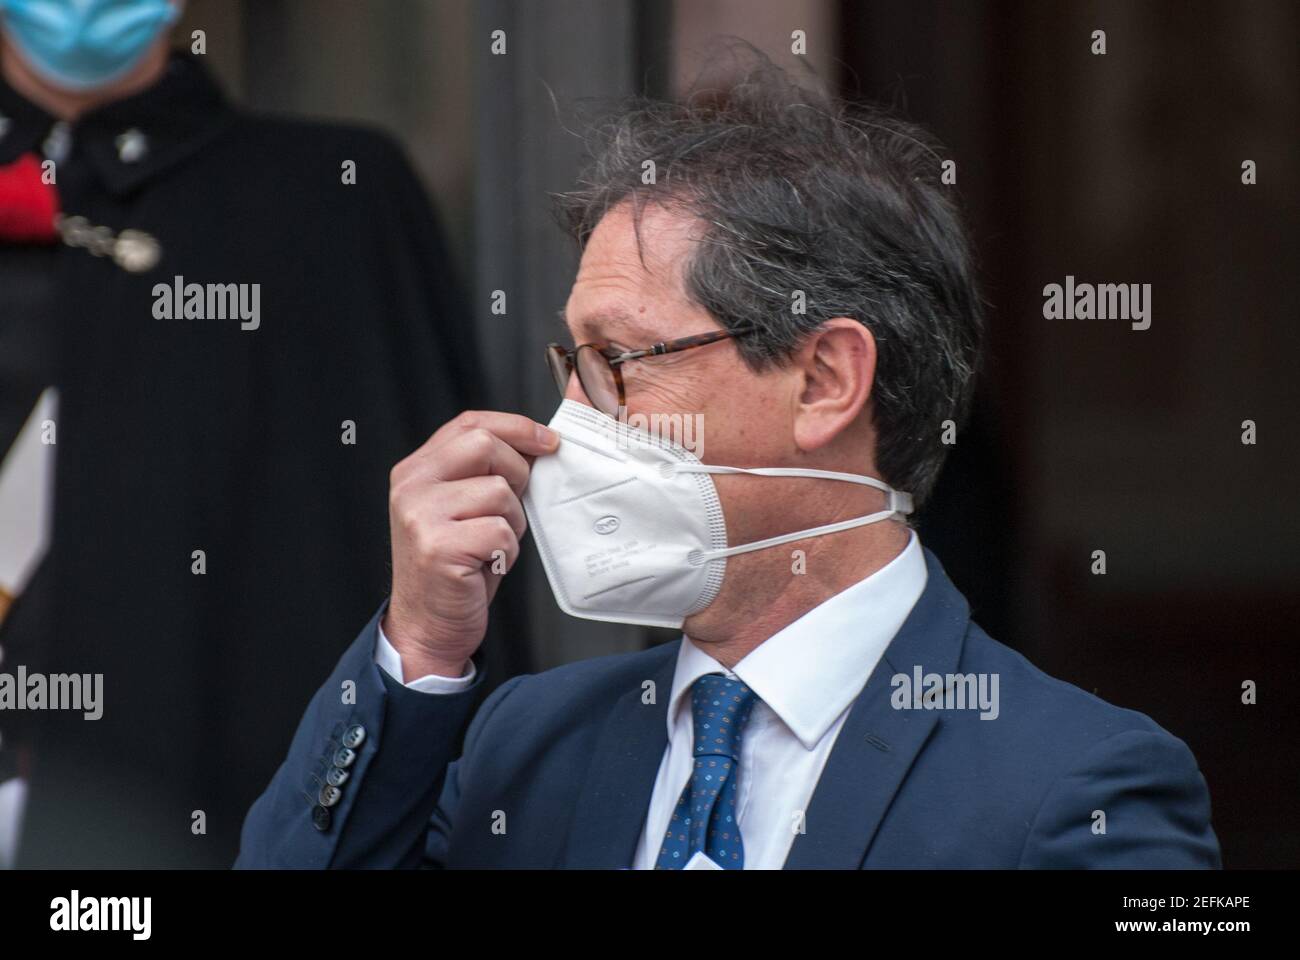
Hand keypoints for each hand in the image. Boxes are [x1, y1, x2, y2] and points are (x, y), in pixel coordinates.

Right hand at [382, 410, 558, 680]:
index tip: (548, 441)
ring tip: (492, 545)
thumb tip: (537, 444)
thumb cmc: (453, 568)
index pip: (470, 424)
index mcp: (416, 471)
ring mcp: (422, 516)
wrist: (426, 626)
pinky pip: (501, 531)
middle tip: (512, 508)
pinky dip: (507, 551)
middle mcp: (412, 487)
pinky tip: (488, 564)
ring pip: (499, 492)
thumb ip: (482, 473)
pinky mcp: (439, 547)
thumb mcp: (460, 509)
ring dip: (512, 522)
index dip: (516, 426)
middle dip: (517, 474)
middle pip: (486, 446)